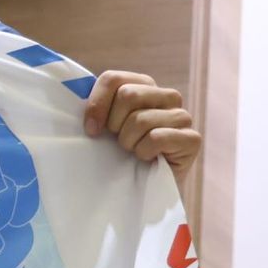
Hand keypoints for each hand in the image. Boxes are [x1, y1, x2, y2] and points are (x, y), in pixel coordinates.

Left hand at [83, 71, 199, 180]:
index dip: (96, 105)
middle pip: (127, 95)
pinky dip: (144, 152)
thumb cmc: (119, 153)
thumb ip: (96, 105)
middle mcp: (167, 96)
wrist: (142, 188)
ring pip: (141, 119)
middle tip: (118, 141)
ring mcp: (182, 116)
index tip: (91, 129)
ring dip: (128, 142)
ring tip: (133, 150)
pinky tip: (148, 158)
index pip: (113, 79)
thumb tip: (76, 94)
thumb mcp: (104, 125)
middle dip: (114, 124)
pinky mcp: (191, 138)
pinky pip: (156, 138)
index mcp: (143, 85)